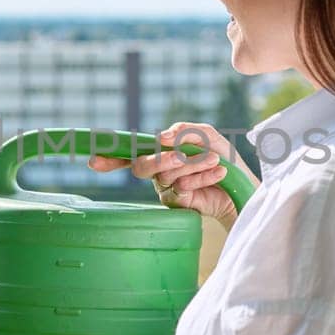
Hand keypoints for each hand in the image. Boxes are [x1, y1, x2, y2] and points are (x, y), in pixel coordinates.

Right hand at [88, 122, 258, 228]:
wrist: (242, 185)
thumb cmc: (221, 157)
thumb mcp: (207, 136)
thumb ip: (185, 130)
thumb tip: (163, 137)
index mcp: (160, 152)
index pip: (129, 154)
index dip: (109, 158)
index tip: (92, 161)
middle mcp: (157, 171)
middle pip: (141, 166)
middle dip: (160, 159)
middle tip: (180, 155)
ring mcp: (166, 188)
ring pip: (165, 176)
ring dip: (192, 165)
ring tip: (215, 160)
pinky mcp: (178, 204)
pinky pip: (181, 188)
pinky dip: (202, 176)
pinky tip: (218, 172)